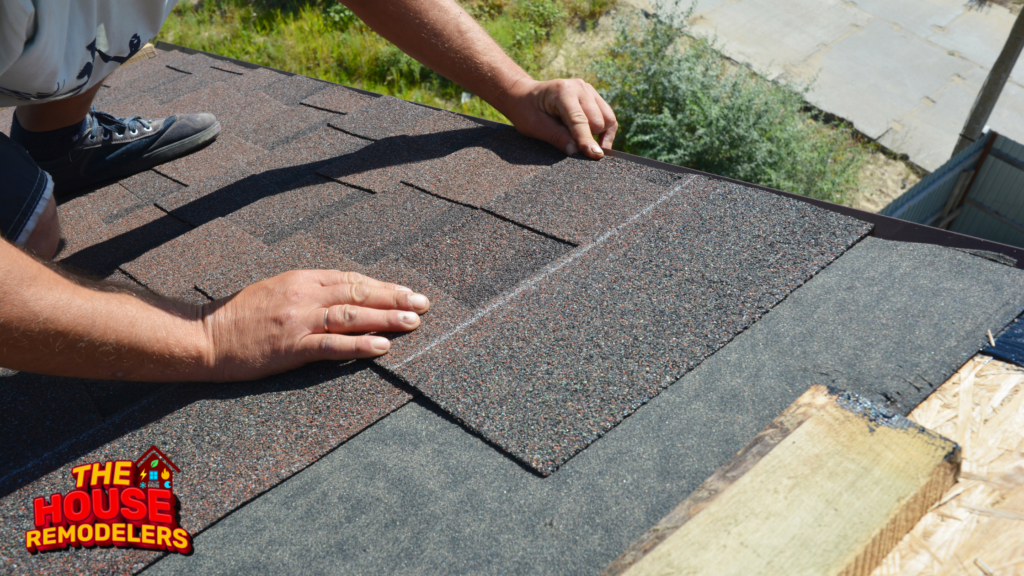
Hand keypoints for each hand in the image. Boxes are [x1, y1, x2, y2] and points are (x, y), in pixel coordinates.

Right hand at [200, 270, 429, 381]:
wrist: (204, 336)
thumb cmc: (240, 316)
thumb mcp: (277, 290)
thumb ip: (310, 291)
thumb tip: (346, 296)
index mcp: (302, 279)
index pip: (352, 279)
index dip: (383, 286)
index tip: (408, 291)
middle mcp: (304, 295)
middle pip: (358, 293)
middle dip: (395, 299)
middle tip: (424, 304)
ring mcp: (298, 321)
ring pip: (351, 316)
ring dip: (386, 319)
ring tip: (413, 322)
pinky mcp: (291, 347)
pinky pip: (332, 345)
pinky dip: (359, 346)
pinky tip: (381, 347)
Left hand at [503, 77, 617, 159]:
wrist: (524, 95)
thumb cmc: (526, 110)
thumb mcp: (534, 127)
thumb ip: (556, 137)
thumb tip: (576, 151)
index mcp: (562, 92)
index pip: (580, 120)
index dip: (587, 140)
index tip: (595, 155)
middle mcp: (579, 87)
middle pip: (598, 120)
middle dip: (590, 138)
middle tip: (574, 147)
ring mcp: (588, 89)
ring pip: (608, 119)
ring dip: (600, 135)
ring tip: (585, 144)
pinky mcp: (593, 95)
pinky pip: (608, 116)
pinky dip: (605, 130)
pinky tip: (596, 141)